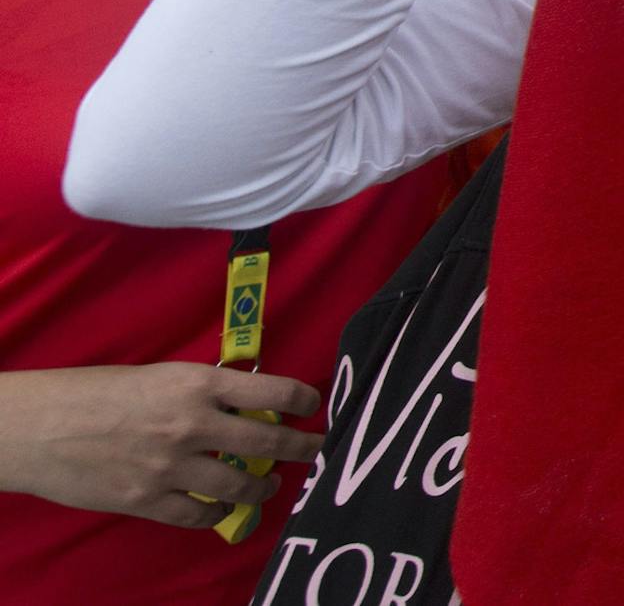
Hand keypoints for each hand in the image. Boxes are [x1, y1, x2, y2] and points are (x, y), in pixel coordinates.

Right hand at [0, 363, 322, 529]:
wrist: (41, 426)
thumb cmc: (98, 392)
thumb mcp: (161, 376)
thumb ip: (203, 391)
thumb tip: (242, 403)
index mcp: (198, 383)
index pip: (272, 391)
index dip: (302, 400)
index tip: (313, 406)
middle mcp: (193, 424)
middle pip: (267, 441)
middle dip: (300, 447)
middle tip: (316, 449)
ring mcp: (171, 466)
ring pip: (239, 483)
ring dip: (263, 486)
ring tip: (271, 485)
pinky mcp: (148, 500)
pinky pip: (199, 514)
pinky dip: (217, 511)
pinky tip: (222, 507)